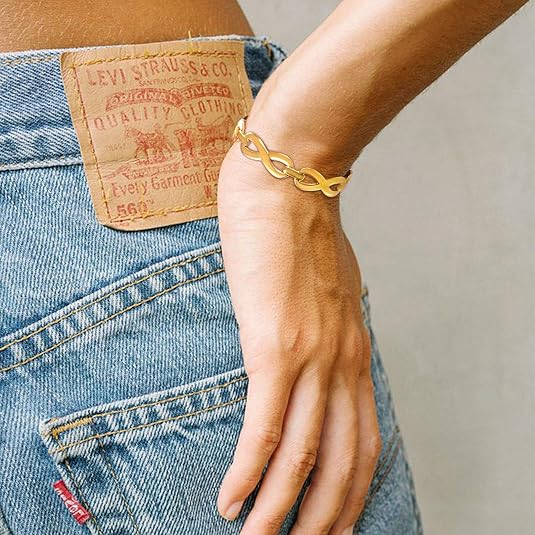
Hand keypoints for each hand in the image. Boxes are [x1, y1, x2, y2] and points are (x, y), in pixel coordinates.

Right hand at [215, 115, 381, 533]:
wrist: (289, 183)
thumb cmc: (300, 233)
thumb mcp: (328, 290)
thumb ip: (326, 328)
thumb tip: (309, 355)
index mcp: (355, 351)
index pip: (367, 440)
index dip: (354, 492)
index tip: (336, 524)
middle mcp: (341, 361)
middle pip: (344, 461)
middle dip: (324, 517)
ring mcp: (310, 355)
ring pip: (304, 454)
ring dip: (281, 510)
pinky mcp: (272, 345)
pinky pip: (265, 425)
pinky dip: (250, 471)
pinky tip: (232, 500)